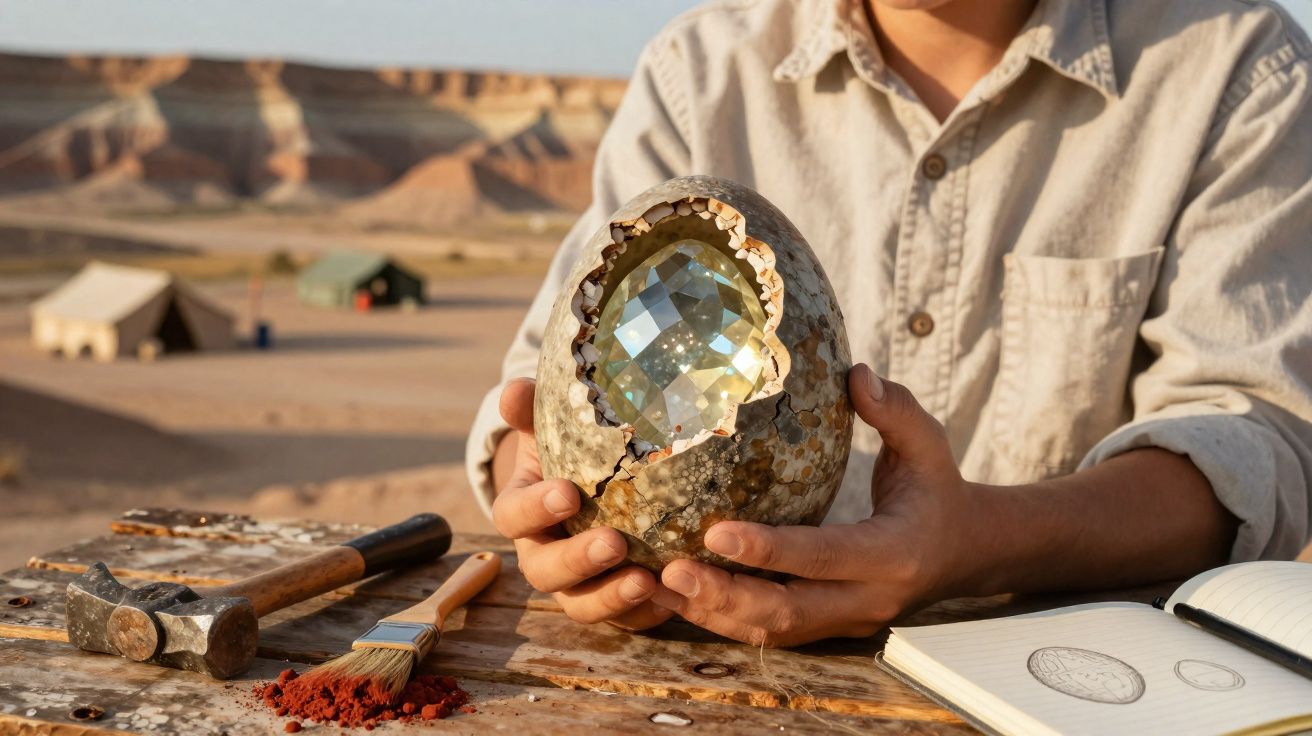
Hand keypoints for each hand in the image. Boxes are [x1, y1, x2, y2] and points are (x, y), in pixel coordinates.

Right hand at [491, 378, 672, 628]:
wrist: (597, 488)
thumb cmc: (570, 454)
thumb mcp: (552, 428)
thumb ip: (532, 409)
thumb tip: (513, 390)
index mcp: (523, 512)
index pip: (513, 516)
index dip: (535, 508)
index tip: (568, 492)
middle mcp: (542, 554)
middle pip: (545, 572)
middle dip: (578, 561)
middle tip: (615, 543)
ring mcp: (577, 585)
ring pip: (582, 606)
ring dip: (612, 598)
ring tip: (647, 581)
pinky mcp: (613, 603)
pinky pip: (625, 621)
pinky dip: (647, 614)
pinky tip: (674, 597)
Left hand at [650, 364, 973, 646]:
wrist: (965, 554)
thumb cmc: (937, 490)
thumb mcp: (929, 445)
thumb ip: (895, 410)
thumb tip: (856, 373)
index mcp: (892, 553)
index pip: (822, 556)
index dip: (769, 550)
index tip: (715, 532)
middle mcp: (866, 599)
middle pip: (787, 612)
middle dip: (724, 595)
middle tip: (668, 569)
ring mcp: (845, 622)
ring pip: (771, 633)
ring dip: (710, 614)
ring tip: (654, 586)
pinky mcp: (826, 629)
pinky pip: (768, 634)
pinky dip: (719, 621)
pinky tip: (675, 598)